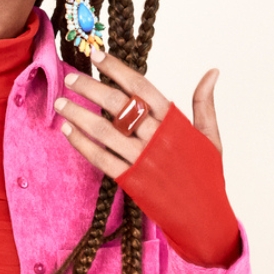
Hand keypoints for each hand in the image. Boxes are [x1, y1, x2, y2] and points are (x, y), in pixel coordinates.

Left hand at [54, 48, 239, 267]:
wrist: (205, 218)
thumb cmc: (206, 174)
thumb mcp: (211, 137)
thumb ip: (205, 103)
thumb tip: (212, 71)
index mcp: (176, 122)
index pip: (141, 86)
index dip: (116, 69)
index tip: (95, 55)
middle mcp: (157, 138)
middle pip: (118, 104)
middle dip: (90, 88)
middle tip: (70, 78)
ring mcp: (143, 160)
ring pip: (104, 131)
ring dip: (79, 114)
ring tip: (61, 102)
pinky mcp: (131, 181)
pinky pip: (100, 159)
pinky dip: (81, 144)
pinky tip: (67, 131)